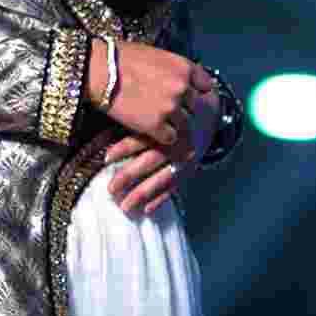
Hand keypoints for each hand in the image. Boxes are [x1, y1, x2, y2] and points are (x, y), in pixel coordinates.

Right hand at [90, 37, 216, 146]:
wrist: (99, 70)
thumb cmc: (121, 58)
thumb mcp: (156, 56)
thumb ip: (174, 69)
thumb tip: (181, 79)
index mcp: (184, 68)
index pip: (206, 86)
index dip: (199, 94)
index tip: (192, 99)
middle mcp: (182, 88)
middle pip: (197, 108)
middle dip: (188, 112)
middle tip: (179, 117)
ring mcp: (170, 108)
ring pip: (185, 125)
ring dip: (176, 127)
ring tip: (166, 126)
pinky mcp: (156, 125)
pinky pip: (170, 138)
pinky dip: (163, 138)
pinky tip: (154, 133)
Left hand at [103, 85, 220, 216]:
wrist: (209, 113)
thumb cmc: (174, 111)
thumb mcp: (161, 106)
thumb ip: (140, 115)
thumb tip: (112, 120)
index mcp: (167, 126)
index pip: (142, 138)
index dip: (123, 148)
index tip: (106, 158)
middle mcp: (177, 144)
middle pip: (150, 161)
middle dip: (128, 176)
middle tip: (110, 189)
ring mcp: (185, 160)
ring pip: (161, 179)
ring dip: (142, 194)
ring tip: (124, 206)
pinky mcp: (189, 170)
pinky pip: (174, 188)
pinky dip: (160, 199)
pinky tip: (146, 210)